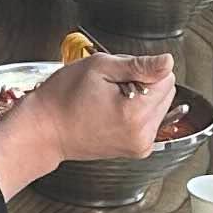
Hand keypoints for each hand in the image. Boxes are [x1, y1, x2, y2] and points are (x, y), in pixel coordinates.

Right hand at [0, 47, 175, 196]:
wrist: (45, 129)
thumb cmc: (63, 99)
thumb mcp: (99, 67)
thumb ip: (139, 64)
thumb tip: (167, 62)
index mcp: (135, 113)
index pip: (166, 77)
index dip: (142, 69)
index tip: (119, 76)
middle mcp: (142, 135)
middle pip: (166, 92)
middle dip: (144, 83)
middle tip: (112, 87)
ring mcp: (140, 146)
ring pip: (159, 106)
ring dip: (140, 98)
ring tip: (109, 100)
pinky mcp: (137, 150)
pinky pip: (149, 121)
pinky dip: (136, 112)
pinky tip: (112, 111)